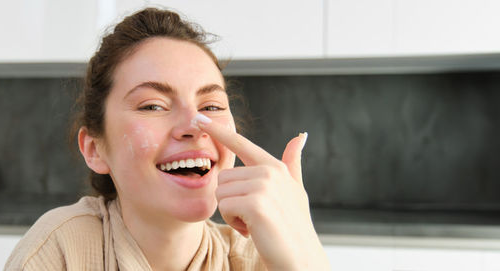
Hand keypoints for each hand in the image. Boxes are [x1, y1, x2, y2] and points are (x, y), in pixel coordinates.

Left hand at [196, 115, 329, 269]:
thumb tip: (301, 136)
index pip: (242, 144)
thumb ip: (292, 163)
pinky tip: (253, 229)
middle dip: (232, 201)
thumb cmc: (293, 226)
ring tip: (255, 222)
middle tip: (254, 216)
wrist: (300, 258)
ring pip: (221, 193)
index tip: (199, 117)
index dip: (219, 131)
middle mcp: (270, 172)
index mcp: (275, 167)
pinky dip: (234, 222)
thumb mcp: (295, 190)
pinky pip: (224, 207)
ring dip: (232, 213)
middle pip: (223, 178)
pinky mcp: (256, 204)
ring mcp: (264, 186)